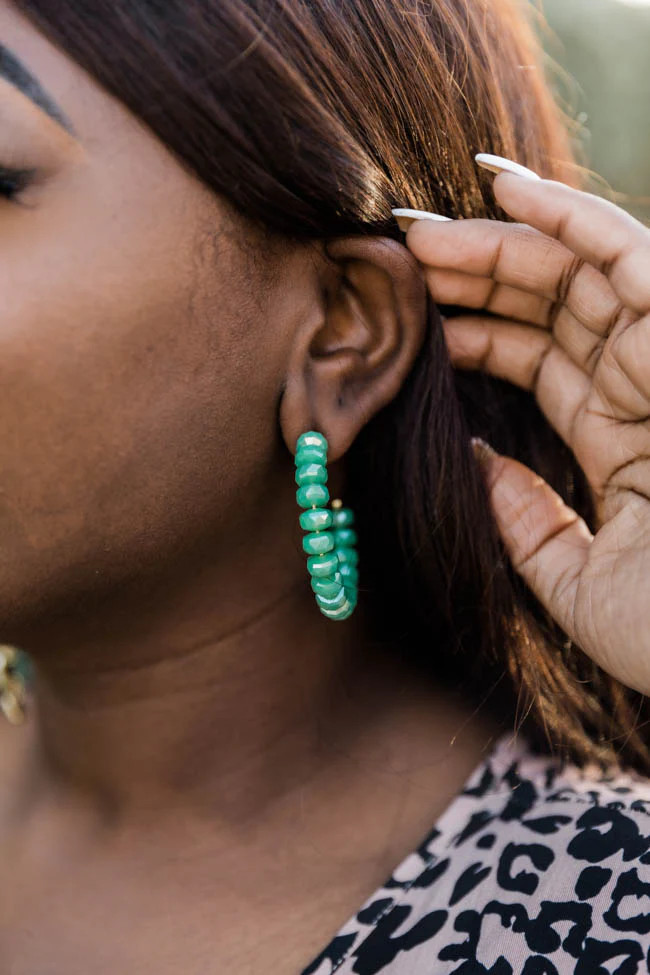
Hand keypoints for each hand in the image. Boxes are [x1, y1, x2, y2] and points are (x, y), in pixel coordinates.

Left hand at [402, 163, 649, 694]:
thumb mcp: (580, 582)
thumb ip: (529, 522)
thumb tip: (476, 460)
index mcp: (626, 439)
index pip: (539, 363)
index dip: (474, 332)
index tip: (406, 313)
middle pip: (551, 307)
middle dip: (472, 275)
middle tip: (394, 253)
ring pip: (576, 272)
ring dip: (494, 241)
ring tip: (415, 229)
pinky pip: (628, 255)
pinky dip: (567, 214)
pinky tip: (498, 186)